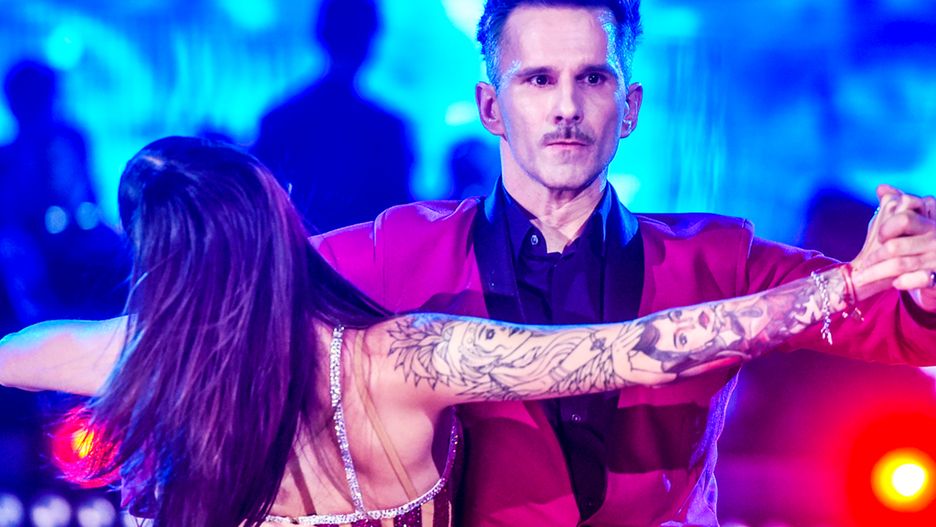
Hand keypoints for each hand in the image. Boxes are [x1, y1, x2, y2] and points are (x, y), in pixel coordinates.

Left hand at [854, 185, 935, 309]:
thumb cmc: (917, 244)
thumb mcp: (908, 223)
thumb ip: (896, 204)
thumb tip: (881, 187)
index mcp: (928, 222)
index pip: (904, 219)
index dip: (886, 228)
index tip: (878, 237)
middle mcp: (934, 239)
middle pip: (896, 245)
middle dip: (875, 255)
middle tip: (865, 262)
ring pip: (899, 264)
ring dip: (876, 273)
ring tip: (863, 277)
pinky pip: (919, 279)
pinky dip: (904, 282)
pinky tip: (894, 283)